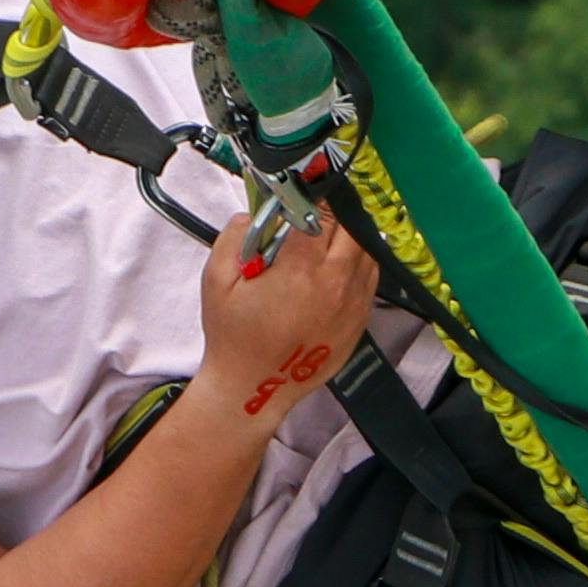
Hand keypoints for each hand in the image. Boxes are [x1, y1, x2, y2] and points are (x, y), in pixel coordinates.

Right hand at [197, 210, 379, 424]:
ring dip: (349, 237)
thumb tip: (253, 212)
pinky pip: (371, 278)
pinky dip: (359, 263)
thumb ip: (234, 236)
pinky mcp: (360, 320)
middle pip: (351, 226)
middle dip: (333, 215)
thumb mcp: (217, 280)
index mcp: (301, 269)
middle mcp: (335, 283)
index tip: (299, 198)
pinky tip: (337, 265)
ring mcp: (353, 303)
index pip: (320, 212)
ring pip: (367, 250)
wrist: (255, 388)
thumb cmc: (233, 336)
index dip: (309, 200)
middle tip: (312, 216)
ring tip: (326, 238)